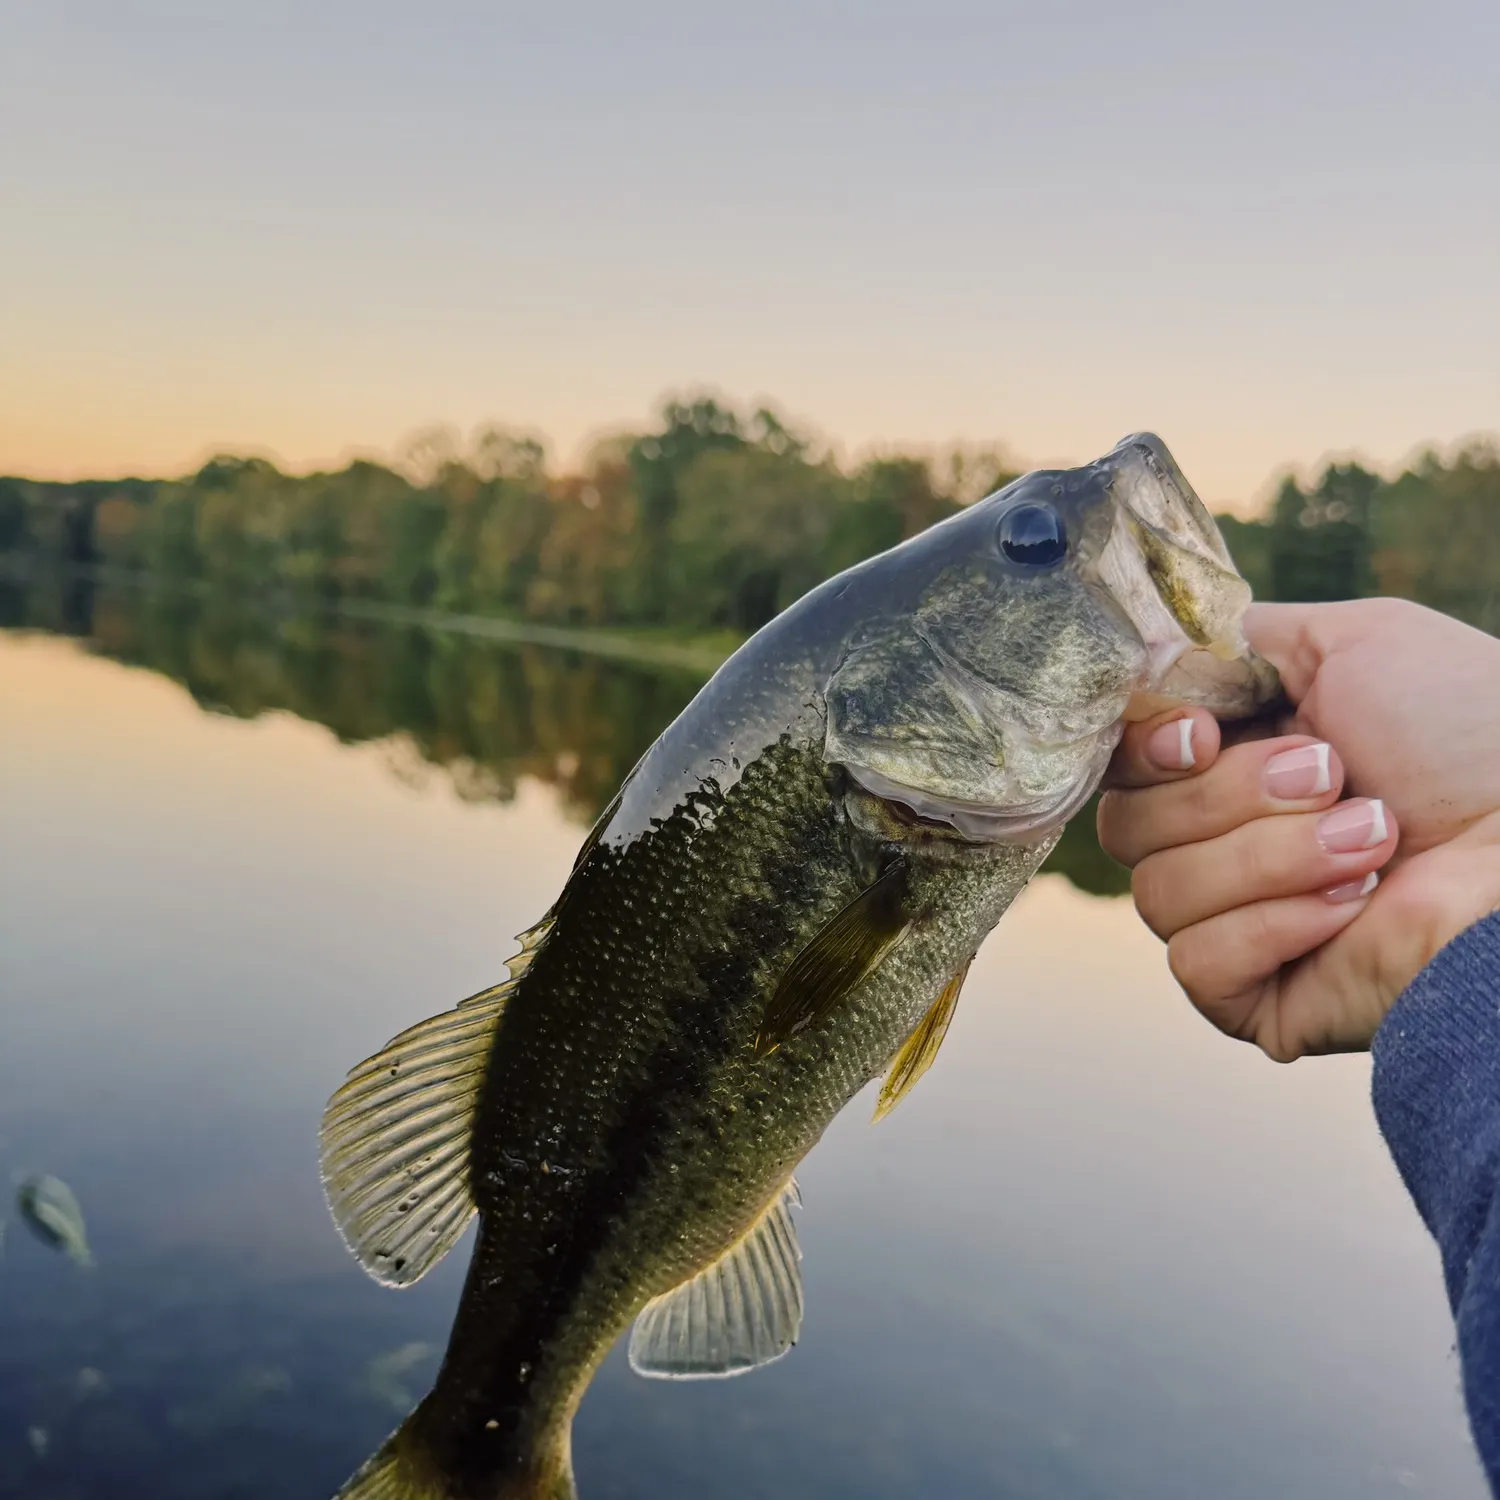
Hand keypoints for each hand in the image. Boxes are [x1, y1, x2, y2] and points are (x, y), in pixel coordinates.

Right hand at [1098, 598, 1499, 1060]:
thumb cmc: (1472, 733)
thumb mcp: (1353, 641)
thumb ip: (1234, 641)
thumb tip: (1150, 662)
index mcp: (1232, 760)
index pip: (1119, 764)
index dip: (1143, 748)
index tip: (1202, 733)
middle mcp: (1222, 841)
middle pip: (1126, 826)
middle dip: (1227, 796)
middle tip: (1331, 777)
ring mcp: (1235, 922)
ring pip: (1157, 893)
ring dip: (1270, 857)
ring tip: (1373, 839)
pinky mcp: (1254, 998)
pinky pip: (1196, 962)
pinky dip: (1272, 926)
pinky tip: (1349, 908)